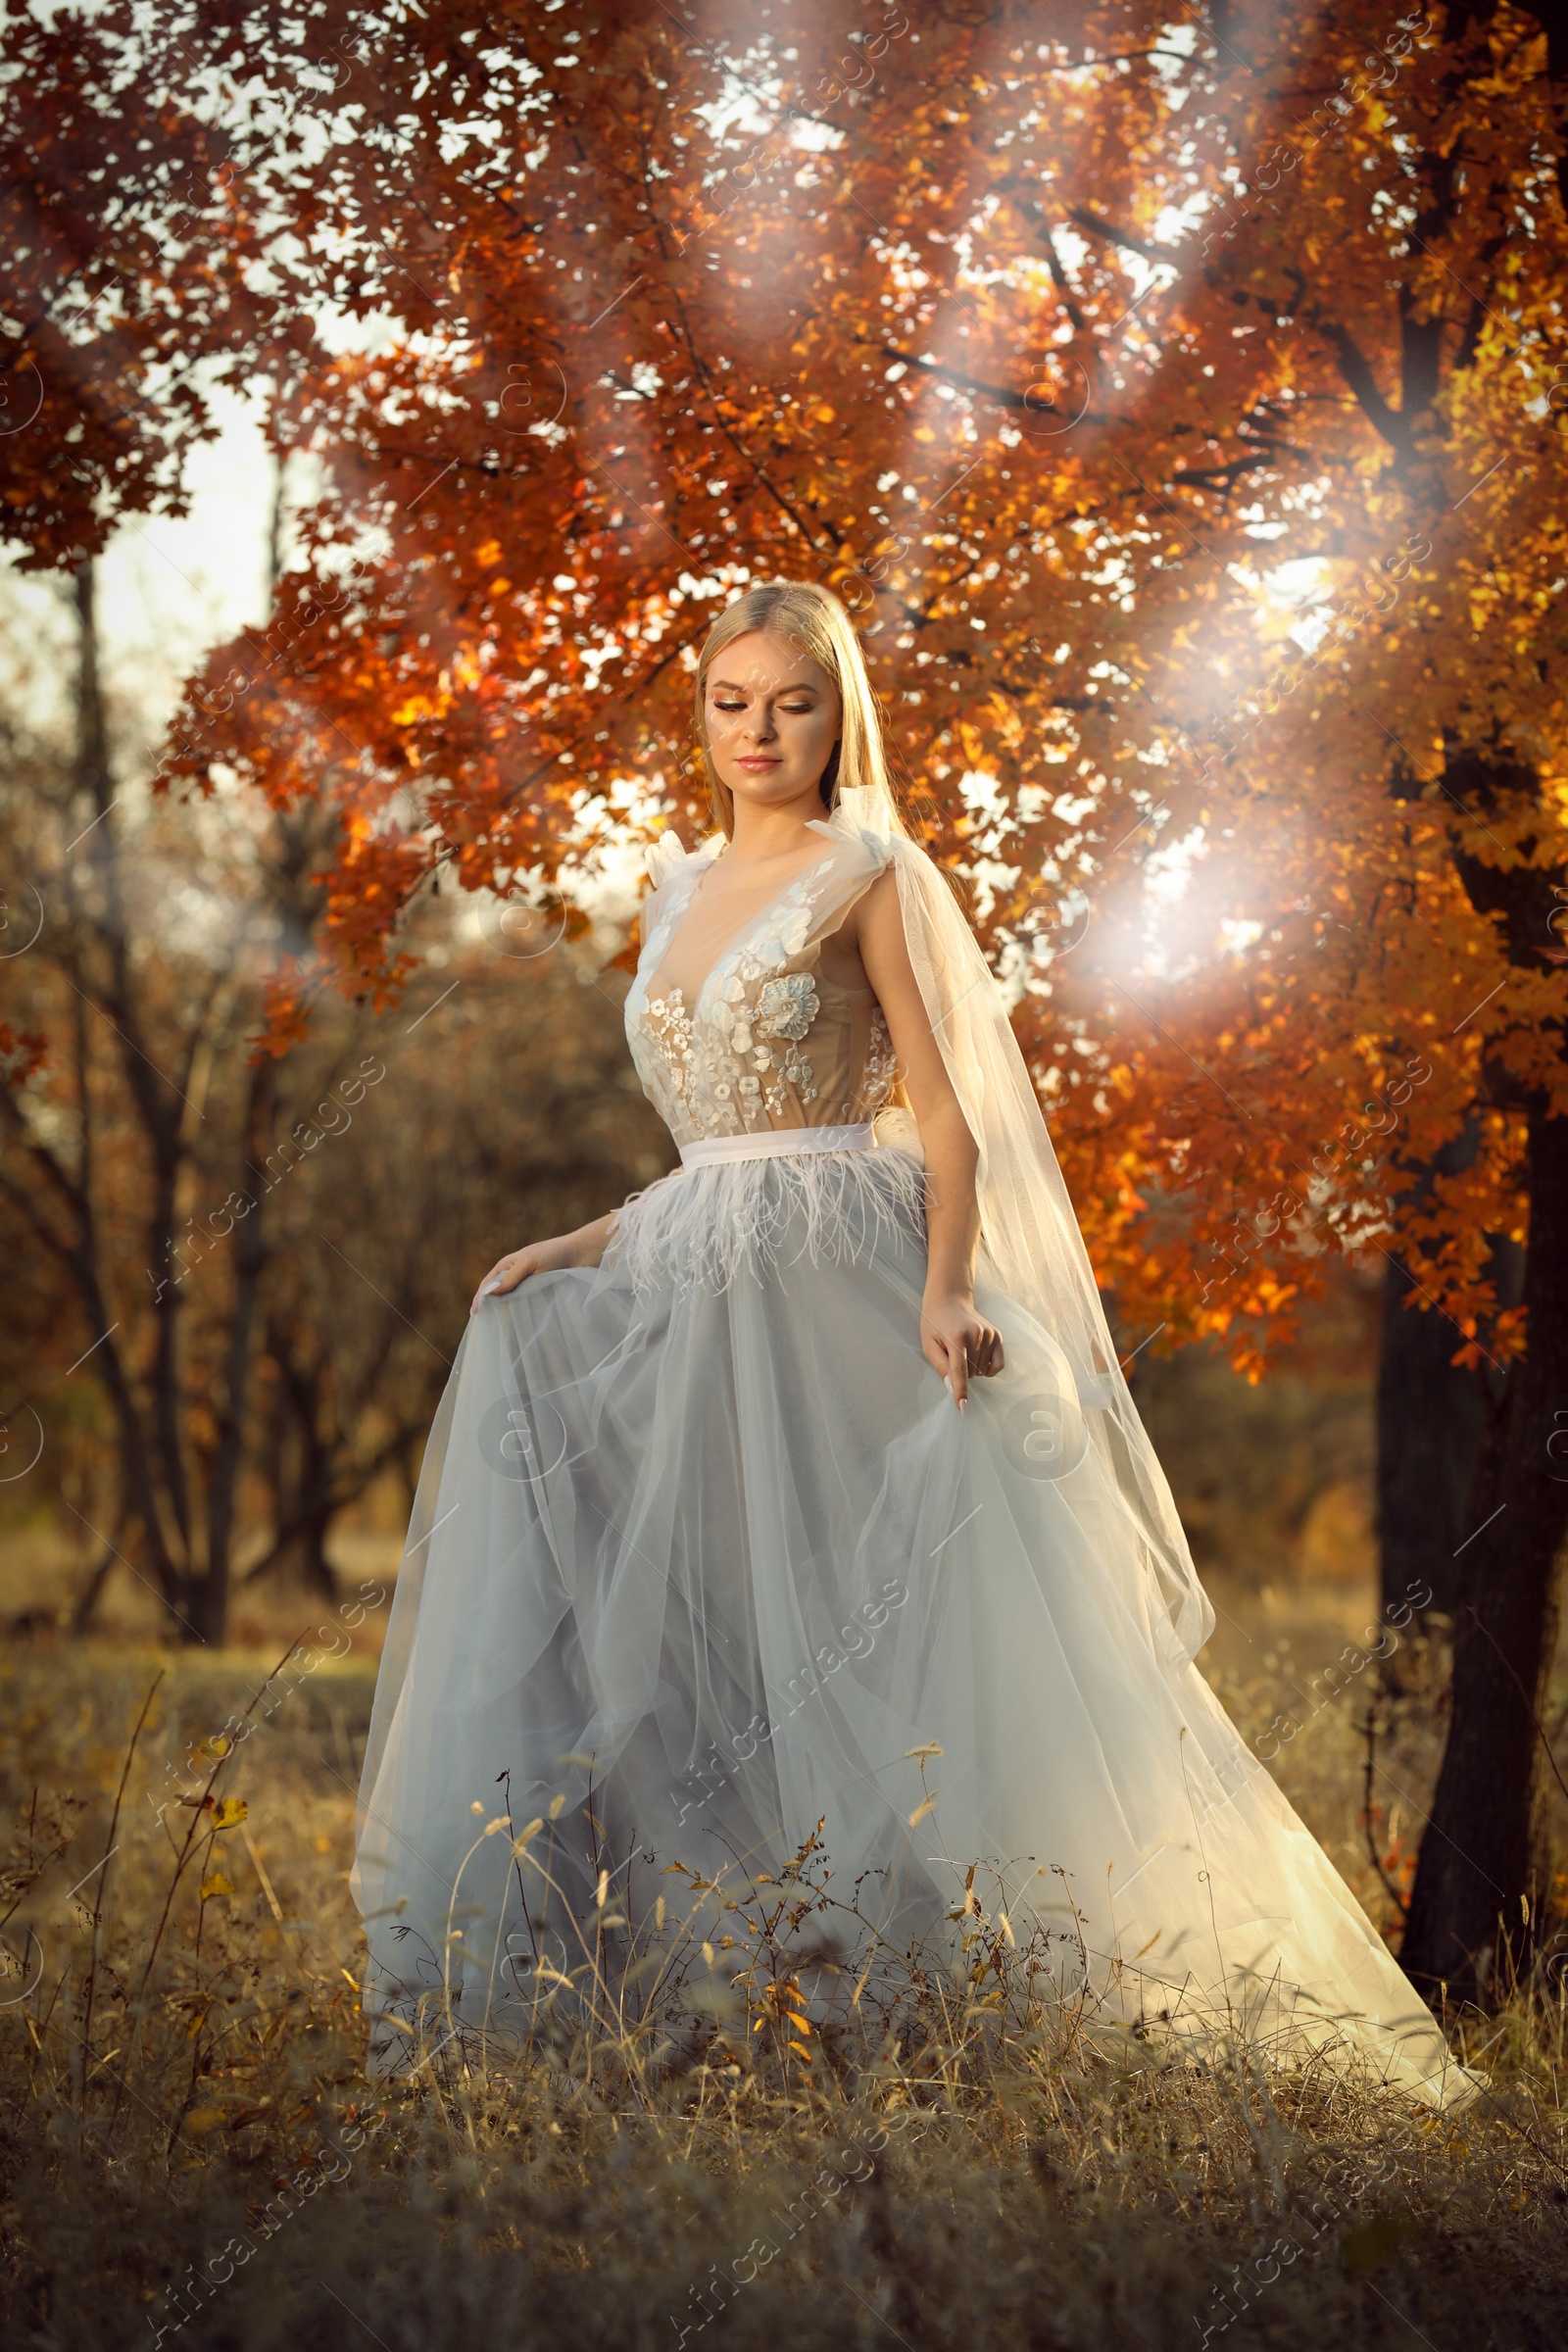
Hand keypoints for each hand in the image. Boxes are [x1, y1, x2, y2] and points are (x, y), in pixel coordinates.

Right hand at [470, 1222, 604, 1314]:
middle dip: (491, 1309)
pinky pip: (526, 1307)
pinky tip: (520, 1325)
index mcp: (507, 1265)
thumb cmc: (555, 1253)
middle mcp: (514, 1276)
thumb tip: (489, 1292)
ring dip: (507, 1314)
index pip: (488, 1284)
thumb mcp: (530, 1263)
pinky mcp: (540, 1294)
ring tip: (501, 1330)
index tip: (476, 1314)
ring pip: (511, 1303)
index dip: (480, 1298)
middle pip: (497, 1296)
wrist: (582, 1254)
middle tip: (486, 1326)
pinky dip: (522, 1315)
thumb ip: (511, 1278)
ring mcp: (527, 1286)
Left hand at [920, 1291, 1003, 1410]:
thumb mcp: (929, 1344)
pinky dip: (988, 1369)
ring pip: (982, 1371)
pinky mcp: (997, 1336)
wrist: (949, 1298)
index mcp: (956, 1337)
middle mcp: (976, 1336)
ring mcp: (989, 1335)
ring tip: (962, 1349)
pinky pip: (998, 1364)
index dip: (960, 1391)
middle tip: (951, 1353)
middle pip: (970, 1374)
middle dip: (960, 1372)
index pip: (959, 1371)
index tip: (962, 1407)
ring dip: (972, 1368)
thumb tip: (952, 1387)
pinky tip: (978, 1359)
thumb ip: (941, 1366)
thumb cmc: (934, 1322)